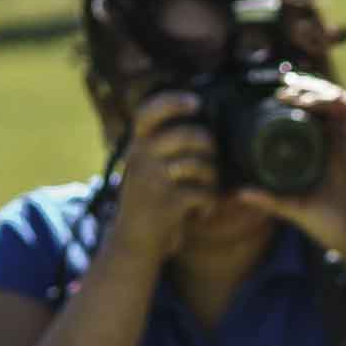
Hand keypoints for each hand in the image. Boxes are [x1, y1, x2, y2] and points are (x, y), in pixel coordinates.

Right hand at [100, 88, 224, 261]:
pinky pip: (204, 194)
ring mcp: (153, 182)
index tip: (196, 102)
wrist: (134, 243)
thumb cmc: (148, 200)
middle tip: (210, 158)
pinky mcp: (167, 205)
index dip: (173, 102)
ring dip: (211, 178)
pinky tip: (202, 210)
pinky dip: (209, 203)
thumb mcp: (145, 168)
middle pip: (188, 136)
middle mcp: (141, 159)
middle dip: (208, 145)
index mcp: (136, 146)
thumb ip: (163, 146)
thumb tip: (203, 123)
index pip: (148, 113)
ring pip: (200, 165)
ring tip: (206, 187)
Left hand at [228, 72, 345, 265]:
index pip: (313, 112)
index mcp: (328, 150)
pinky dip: (339, 102)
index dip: (296, 97)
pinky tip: (318, 101)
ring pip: (341, 102)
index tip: (270, 96)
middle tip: (279, 86)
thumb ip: (270, 197)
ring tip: (293, 91)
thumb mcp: (295, 206)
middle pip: (326, 100)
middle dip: (304, 87)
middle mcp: (344, 141)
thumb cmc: (333, 227)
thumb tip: (237, 193)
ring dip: (318, 91)